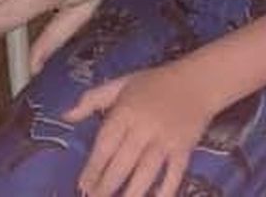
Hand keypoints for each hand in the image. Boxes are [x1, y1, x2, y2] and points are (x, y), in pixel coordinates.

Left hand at [67, 62, 215, 196]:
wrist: (200, 79)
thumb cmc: (156, 82)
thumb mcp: (123, 83)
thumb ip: (93, 98)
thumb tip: (65, 116)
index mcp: (127, 111)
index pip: (106, 144)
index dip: (93, 168)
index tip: (82, 185)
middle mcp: (145, 127)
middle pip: (122, 163)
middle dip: (106, 187)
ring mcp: (166, 139)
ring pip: (146, 172)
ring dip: (131, 194)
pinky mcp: (185, 148)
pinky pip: (174, 173)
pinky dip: (165, 190)